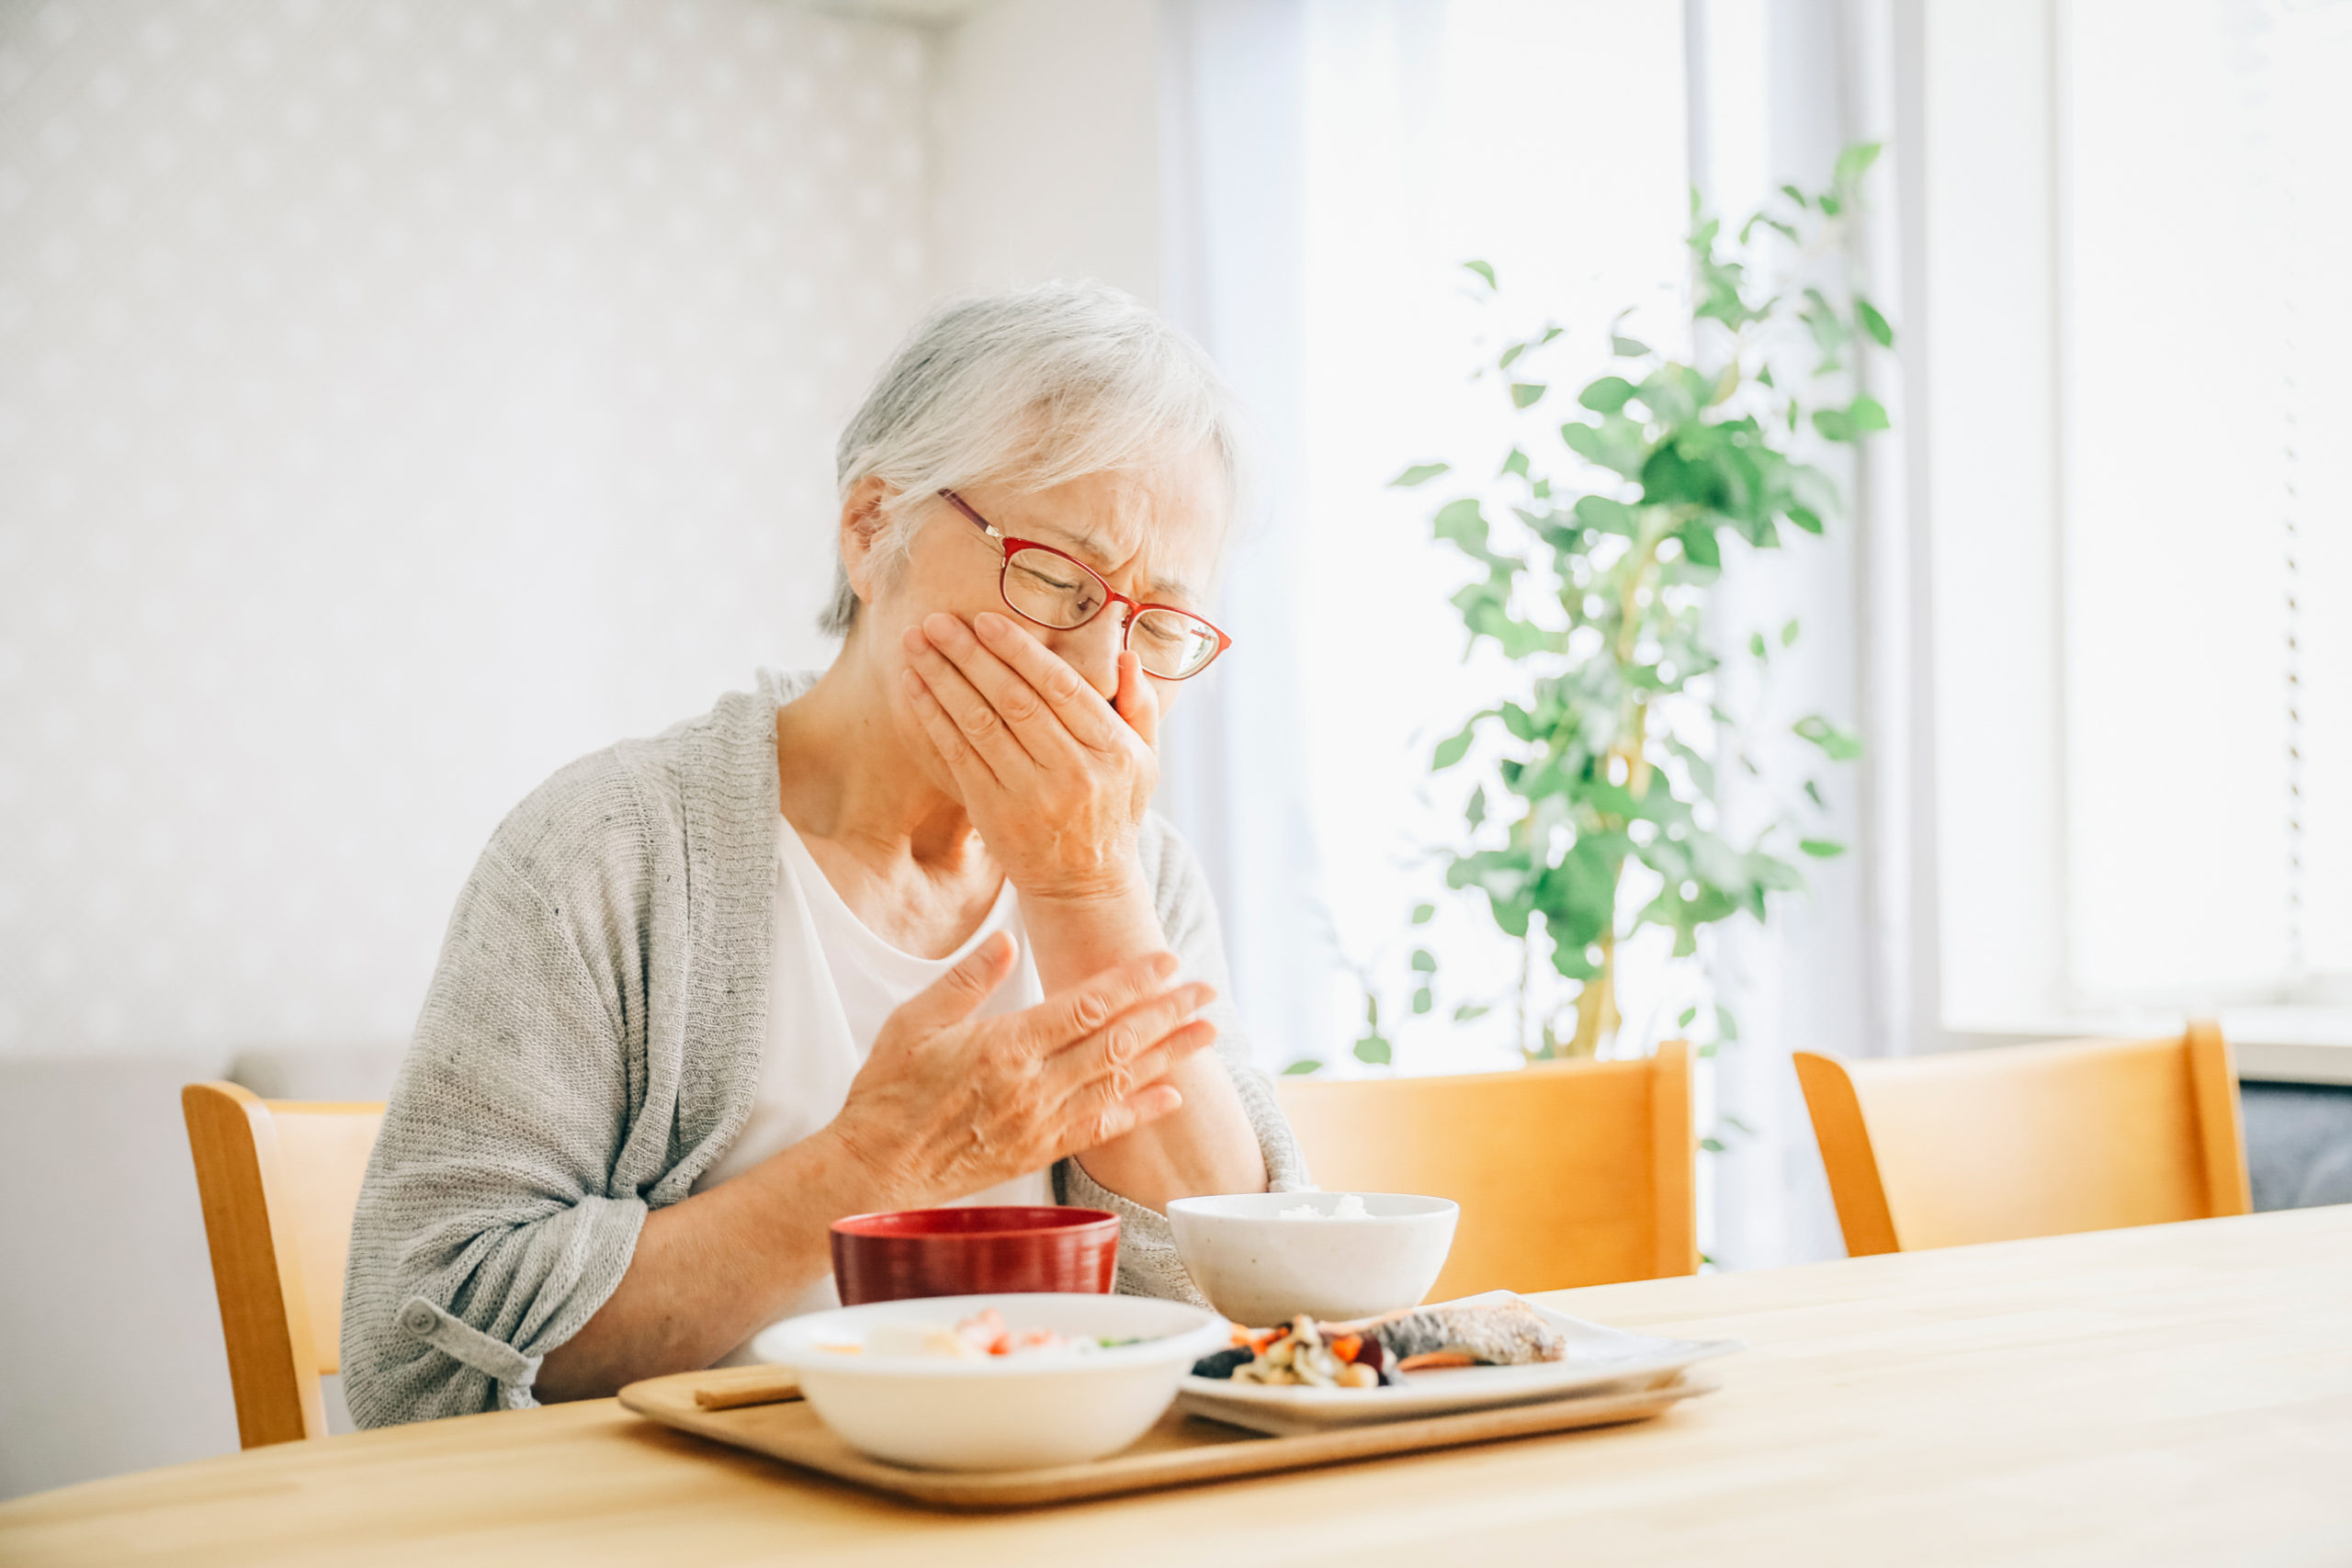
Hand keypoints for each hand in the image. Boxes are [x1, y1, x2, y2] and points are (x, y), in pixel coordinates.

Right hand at [828, 934, 1218, 1203]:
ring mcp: (1041, 1122)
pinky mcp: (1041, 1151)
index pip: (1085, 1006)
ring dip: (1169, 1055)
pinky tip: (1173, 1095)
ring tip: (1208, 1032)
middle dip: (1168, 1013)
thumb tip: (1005, 941)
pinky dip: (1141, 1109)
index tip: (1168, 962)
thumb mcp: (913, 1022)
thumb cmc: (888, 1094)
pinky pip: (1103, 1128)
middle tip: (1208, 990)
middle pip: (1117, 1041)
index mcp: (1004, 1046)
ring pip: (1119, 1081)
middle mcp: (1033, 1085)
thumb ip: (965, 981)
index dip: (1132, 981)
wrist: (875, 1169)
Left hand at [901, 611, 1160, 902]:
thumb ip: (1141, 707)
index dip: (1021, 651)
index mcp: (1112, 750)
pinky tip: (915, 687)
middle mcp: (1073, 771)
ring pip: (980, 723)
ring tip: (916, 643)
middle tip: (938, 620)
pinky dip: (934, 717)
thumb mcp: (1146, 761)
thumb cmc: (1114, 811)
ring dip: (943, 678)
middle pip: (1014, 699)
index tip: (986, 620)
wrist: (1084, 884)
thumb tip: (1128, 655)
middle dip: (971, 655)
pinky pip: (959, 755)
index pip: (1062, 687)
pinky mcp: (994, 811)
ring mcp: (1030, 794)